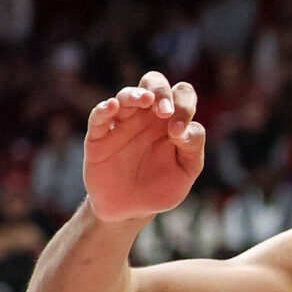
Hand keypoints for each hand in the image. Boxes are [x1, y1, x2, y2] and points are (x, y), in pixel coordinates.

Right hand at [85, 70, 205, 225]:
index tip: (178, 134)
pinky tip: (112, 107)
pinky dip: (103, 109)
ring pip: (126, 95)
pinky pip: (98, 116)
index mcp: (171, 120)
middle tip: (165, 112)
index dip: (184, 106)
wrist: (130, 209)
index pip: (181, 94)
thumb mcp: (186, 171)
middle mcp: (147, 116)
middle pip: (154, 82)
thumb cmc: (161, 187)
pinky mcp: (99, 136)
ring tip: (145, 101)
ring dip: (135, 94)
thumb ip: (192, 148)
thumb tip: (184, 129)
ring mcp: (122, 124)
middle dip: (161, 91)